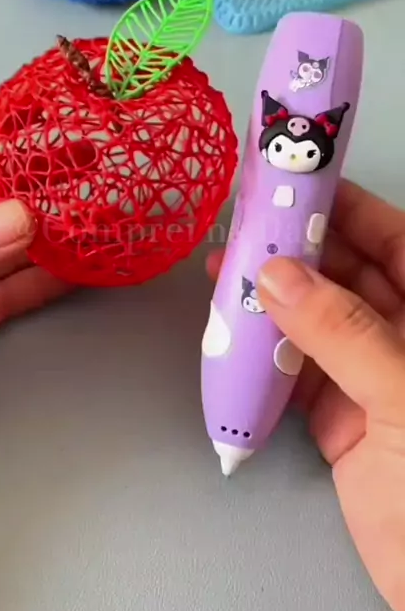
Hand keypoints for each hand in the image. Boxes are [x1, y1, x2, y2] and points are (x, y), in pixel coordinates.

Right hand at [206, 180, 404, 610]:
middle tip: (243, 230)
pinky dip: (264, 361)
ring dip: (271, 305)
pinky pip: (297, 378)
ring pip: (315, 325)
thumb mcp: (404, 395)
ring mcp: (373, 382)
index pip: (394, 241)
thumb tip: (278, 275)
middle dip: (296, 253)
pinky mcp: (342, 424)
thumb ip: (343, 332)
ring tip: (223, 278)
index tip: (292, 186)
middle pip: (347, 277)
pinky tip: (235, 341)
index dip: (345, 208)